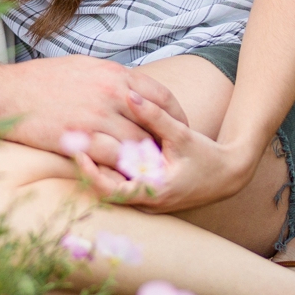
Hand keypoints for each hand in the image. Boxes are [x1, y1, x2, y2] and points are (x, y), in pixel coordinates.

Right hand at [0, 56, 190, 172]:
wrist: (4, 94)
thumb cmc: (38, 80)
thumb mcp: (80, 67)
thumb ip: (108, 77)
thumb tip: (128, 86)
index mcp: (112, 73)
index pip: (161, 95)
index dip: (174, 115)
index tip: (177, 128)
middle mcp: (110, 92)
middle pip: (156, 123)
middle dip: (165, 142)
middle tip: (170, 157)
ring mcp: (96, 116)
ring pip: (139, 145)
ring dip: (148, 161)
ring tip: (152, 173)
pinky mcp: (81, 138)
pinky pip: (115, 160)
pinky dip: (125, 170)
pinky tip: (126, 178)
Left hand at [71, 89, 252, 213]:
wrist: (227, 175)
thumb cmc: (206, 157)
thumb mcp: (181, 135)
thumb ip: (155, 116)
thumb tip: (129, 93)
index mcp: (154, 192)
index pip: (110, 191)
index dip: (89, 173)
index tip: (75, 152)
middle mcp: (146, 201)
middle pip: (104, 188)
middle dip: (86, 165)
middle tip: (66, 141)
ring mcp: (145, 199)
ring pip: (111, 185)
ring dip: (95, 164)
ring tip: (74, 139)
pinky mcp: (145, 192)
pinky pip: (120, 182)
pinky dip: (108, 165)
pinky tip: (96, 144)